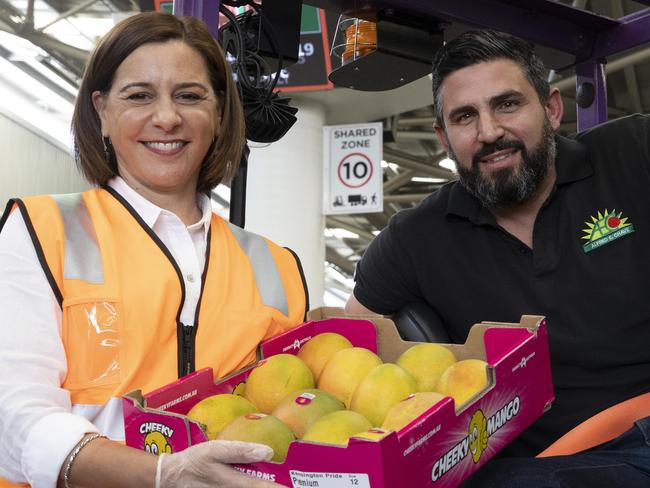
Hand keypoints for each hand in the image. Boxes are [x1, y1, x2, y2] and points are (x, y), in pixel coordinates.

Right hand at [157, 440, 281, 486]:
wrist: (171, 477)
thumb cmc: (195, 461)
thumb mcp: (216, 450)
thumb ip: (241, 451)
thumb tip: (268, 451)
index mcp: (235, 483)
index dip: (279, 487)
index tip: (293, 484)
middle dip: (273, 486)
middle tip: (288, 481)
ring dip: (263, 485)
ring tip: (276, 480)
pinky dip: (251, 486)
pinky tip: (258, 480)